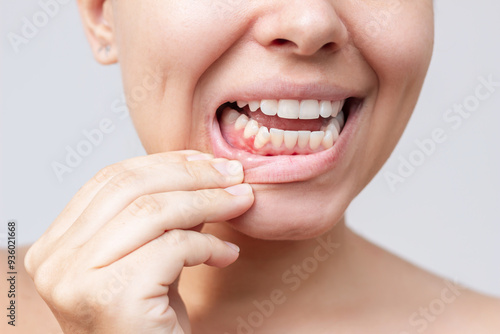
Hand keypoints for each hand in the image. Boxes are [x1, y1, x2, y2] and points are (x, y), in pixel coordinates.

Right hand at [25, 151, 253, 332]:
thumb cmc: (149, 321)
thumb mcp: (150, 257)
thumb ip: (162, 218)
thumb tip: (201, 173)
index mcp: (57, 245)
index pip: (111, 181)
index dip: (164, 163)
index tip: (206, 160)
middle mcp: (55, 260)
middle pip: (130, 188)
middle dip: (191, 175)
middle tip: (233, 174)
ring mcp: (76, 279)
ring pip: (154, 212)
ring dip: (209, 201)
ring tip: (241, 202)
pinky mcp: (111, 298)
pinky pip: (173, 248)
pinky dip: (210, 246)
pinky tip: (227, 255)